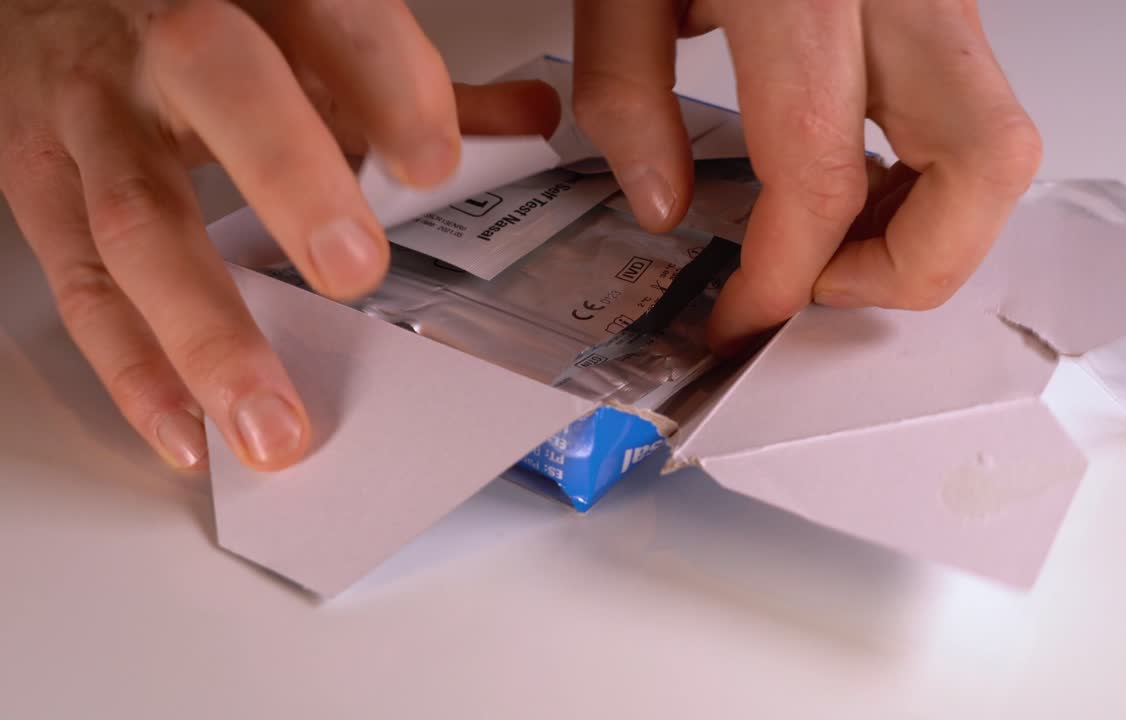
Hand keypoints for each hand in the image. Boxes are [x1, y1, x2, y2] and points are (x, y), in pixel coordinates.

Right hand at [0, 0, 558, 471]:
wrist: (54, 1)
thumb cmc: (203, 22)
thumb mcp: (306, 32)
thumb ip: (408, 79)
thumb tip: (524, 122)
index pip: (328, 14)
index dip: (384, 83)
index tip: (433, 164)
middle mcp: (162, 42)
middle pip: (220, 87)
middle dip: (289, 178)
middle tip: (354, 268)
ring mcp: (90, 115)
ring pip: (136, 218)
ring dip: (207, 332)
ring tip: (271, 423)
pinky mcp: (36, 184)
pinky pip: (79, 287)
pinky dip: (134, 371)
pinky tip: (188, 432)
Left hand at [572, 0, 1041, 352]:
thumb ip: (628, 91)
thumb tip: (666, 204)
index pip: (820, 175)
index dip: (781, 278)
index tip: (741, 320)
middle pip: (981, 168)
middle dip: (909, 269)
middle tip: (820, 287)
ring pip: (1000, 148)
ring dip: (932, 230)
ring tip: (836, 243)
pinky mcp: (941, 2)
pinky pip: (973, 114)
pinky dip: (928, 178)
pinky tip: (858, 182)